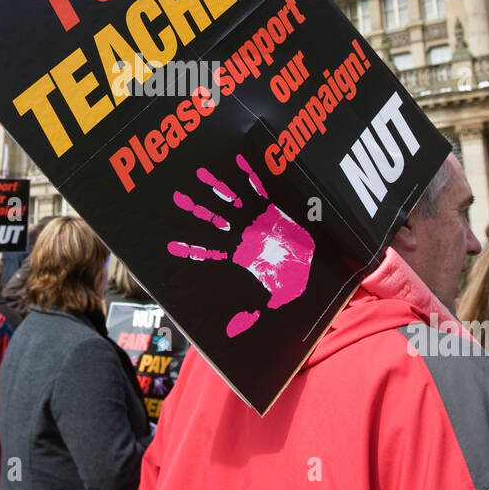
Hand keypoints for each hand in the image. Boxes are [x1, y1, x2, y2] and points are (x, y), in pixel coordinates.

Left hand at [167, 154, 314, 336]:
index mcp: (240, 256)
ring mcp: (257, 219)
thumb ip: (252, 314)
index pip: (209, 252)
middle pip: (213, 219)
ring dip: (216, 187)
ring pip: (231, 200)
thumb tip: (233, 330)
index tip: (168, 245)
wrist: (320, 268)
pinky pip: (260, 188)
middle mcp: (244, 235)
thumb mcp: (273, 303)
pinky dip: (250, 174)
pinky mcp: (274, 208)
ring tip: (199, 173)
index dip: (190, 249)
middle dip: (195, 209)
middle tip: (176, 197)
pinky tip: (239, 159)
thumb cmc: (294, 283)